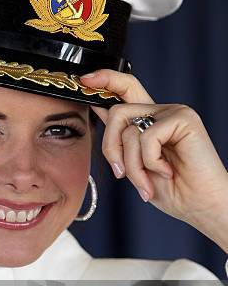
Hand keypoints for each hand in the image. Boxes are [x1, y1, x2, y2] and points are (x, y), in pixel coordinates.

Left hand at [81, 70, 227, 250]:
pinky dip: (151, 162)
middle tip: (120, 173)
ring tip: (147, 183)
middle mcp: (160, 112)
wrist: (200, 206)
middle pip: (116, 111)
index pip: (125, 89)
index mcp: (149, 120)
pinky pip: (148, 137)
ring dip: (132, 165)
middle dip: (110, 147)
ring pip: (128, 130)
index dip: (105, 79)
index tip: (84, 80)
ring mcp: (173, 113)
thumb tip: (99, 109)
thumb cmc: (172, 190)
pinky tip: (167, 172)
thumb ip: (121, 138)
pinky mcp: (183, 119)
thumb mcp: (135, 164)